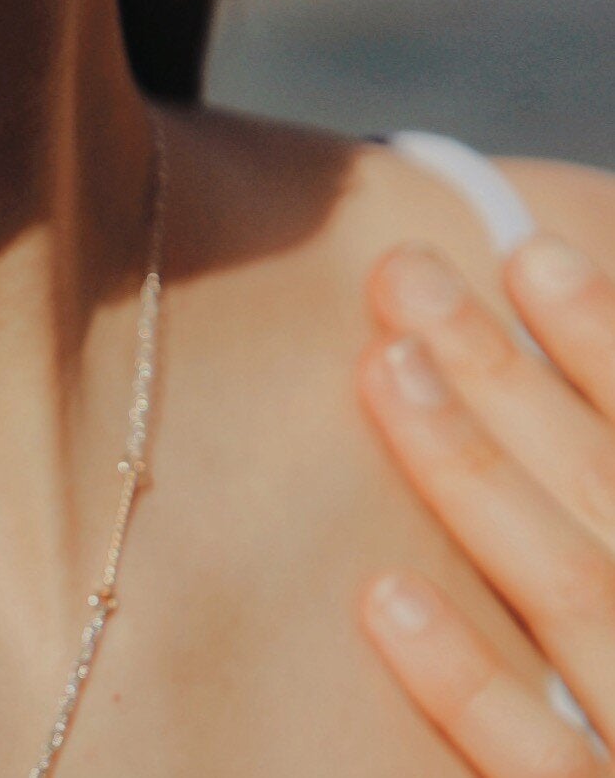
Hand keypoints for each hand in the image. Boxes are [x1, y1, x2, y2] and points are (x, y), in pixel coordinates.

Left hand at [358, 229, 614, 773]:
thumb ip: (609, 494)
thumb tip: (562, 398)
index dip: (614, 349)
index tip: (527, 248)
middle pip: (612, 504)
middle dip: (513, 379)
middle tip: (405, 274)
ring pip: (578, 605)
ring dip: (479, 485)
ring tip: (386, 370)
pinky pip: (545, 777)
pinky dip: (471, 690)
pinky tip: (381, 596)